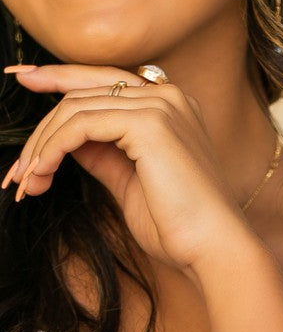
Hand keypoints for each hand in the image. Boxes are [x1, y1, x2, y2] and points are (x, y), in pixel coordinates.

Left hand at [2, 63, 254, 274]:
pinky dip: (52, 150)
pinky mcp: (149, 123)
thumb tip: (68, 142)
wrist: (213, 250)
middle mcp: (167, 96)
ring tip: (26, 183)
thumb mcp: (130, 184)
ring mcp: (160, 106)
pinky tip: (42, 174)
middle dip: (41, 130)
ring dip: (41, 148)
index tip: (24, 82)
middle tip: (16, 171)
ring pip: (75, 108)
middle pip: (83, 92)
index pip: (103, 83)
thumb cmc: (180, 229)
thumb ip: (103, 156)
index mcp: (170, 107)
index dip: (59, 80)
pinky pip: (80, 125)